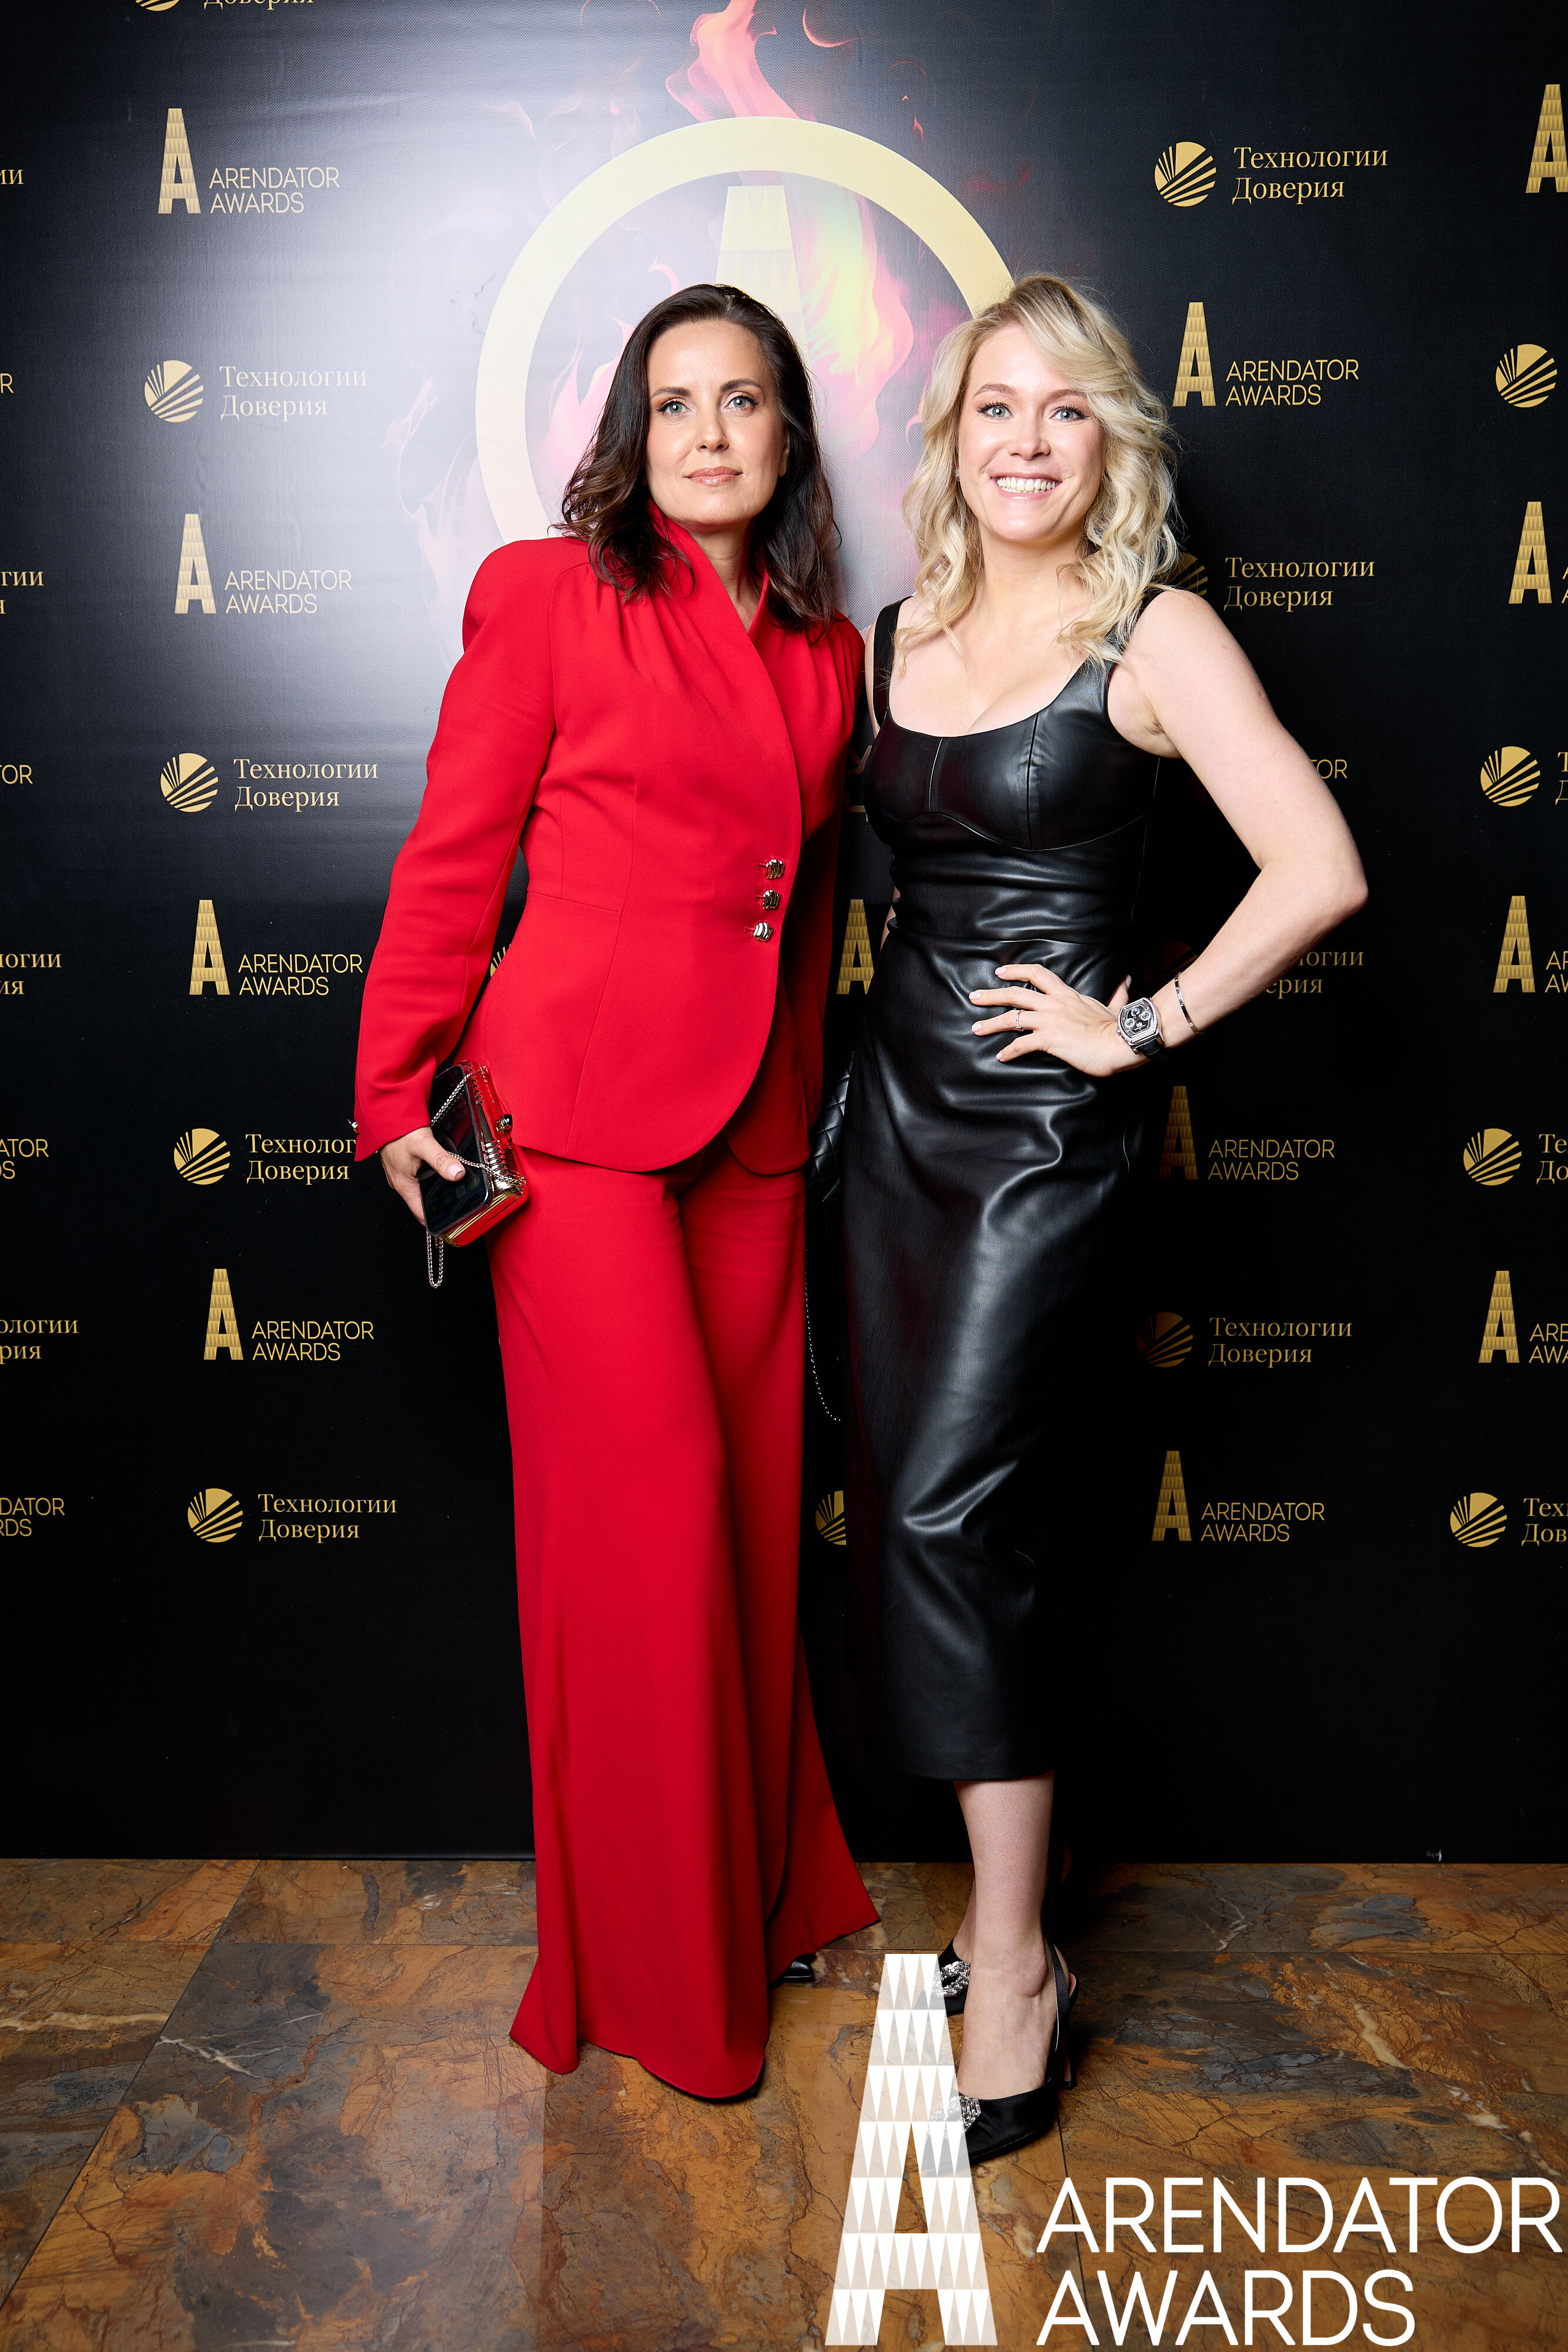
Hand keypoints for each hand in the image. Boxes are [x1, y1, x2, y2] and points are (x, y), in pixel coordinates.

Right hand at [378, 1125, 465, 1224]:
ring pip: (421, 1189)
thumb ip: (441, 1160)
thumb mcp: (423, 1145)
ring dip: (435, 1189)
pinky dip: (430, 1177)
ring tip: (453, 1189)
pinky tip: (441, 1171)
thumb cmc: (398, 1131)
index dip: (435, 1221)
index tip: (449, 1224)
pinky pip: (419, 1177)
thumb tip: (457, 1174)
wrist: (385, 1116)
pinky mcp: (404, 1166)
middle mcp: (401, 1183)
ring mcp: (402, 1175)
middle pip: (422, 1202)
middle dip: (439, 1204)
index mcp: (404, 1185)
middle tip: (458, 1204)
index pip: (420, 1213)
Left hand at [969, 965, 1138, 1074]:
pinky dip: (1009, 1051)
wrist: (1120, 1042)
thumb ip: (1117, 993)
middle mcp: (1054, 1004)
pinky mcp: (1049, 1039)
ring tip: (976, 1028)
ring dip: (991, 1023)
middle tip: (974, 996)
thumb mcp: (1114, 1005)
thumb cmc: (1117, 1028)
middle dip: (991, 994)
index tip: (999, 972)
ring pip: (1012, 1017)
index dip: (1016, 971)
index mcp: (1066, 994)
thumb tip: (1126, 980)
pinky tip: (1000, 1056)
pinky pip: (1022, 1045)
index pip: (1037, 975)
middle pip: (1016, 993)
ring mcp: (1049, 1021)